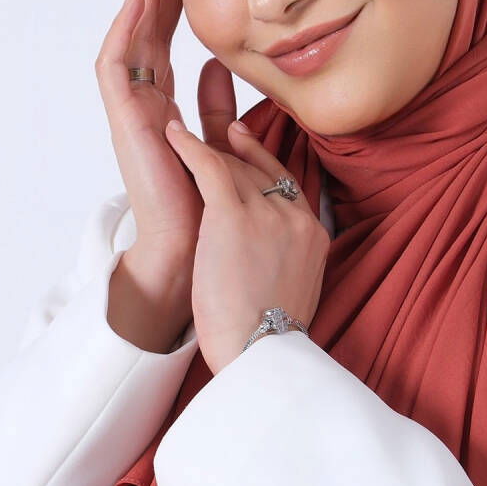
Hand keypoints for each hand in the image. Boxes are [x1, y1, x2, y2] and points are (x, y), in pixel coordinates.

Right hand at [94, 0, 240, 284]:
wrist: (191, 250)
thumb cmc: (206, 208)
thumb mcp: (219, 142)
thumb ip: (218, 105)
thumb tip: (224, 63)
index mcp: (164, 116)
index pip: (166, 53)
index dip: (173, 15)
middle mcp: (144, 111)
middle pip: (146, 42)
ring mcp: (130, 115)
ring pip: (128, 45)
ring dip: (139, 4)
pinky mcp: (124, 122)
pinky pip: (115, 67)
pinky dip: (124, 31)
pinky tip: (138, 0)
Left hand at [164, 118, 330, 373]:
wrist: (263, 351)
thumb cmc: (270, 338)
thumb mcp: (295, 291)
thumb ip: (289, 262)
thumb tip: (271, 262)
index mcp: (313, 235)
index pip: (285, 184)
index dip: (261, 161)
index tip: (245, 142)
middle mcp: (294, 217)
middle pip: (259, 172)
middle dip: (232, 156)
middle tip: (212, 137)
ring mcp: (266, 213)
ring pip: (234, 167)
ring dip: (206, 151)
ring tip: (180, 136)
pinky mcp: (232, 215)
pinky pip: (209, 166)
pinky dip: (189, 147)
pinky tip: (173, 134)